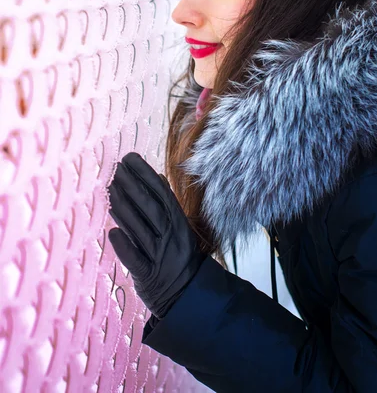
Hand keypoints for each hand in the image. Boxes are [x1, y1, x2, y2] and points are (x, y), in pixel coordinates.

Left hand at [107, 152, 207, 318]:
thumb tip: (158, 176)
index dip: (146, 175)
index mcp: (179, 223)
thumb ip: (167, 204)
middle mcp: (170, 237)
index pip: (162, 193)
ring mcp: (159, 256)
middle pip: (150, 207)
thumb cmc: (180, 258)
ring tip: (110, 188)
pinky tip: (112, 232)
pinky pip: (136, 260)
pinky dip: (125, 246)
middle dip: (133, 185)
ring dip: (124, 208)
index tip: (131, 158)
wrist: (188, 297)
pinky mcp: (148, 277)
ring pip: (140, 229)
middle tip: (117, 168)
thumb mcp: (180, 229)